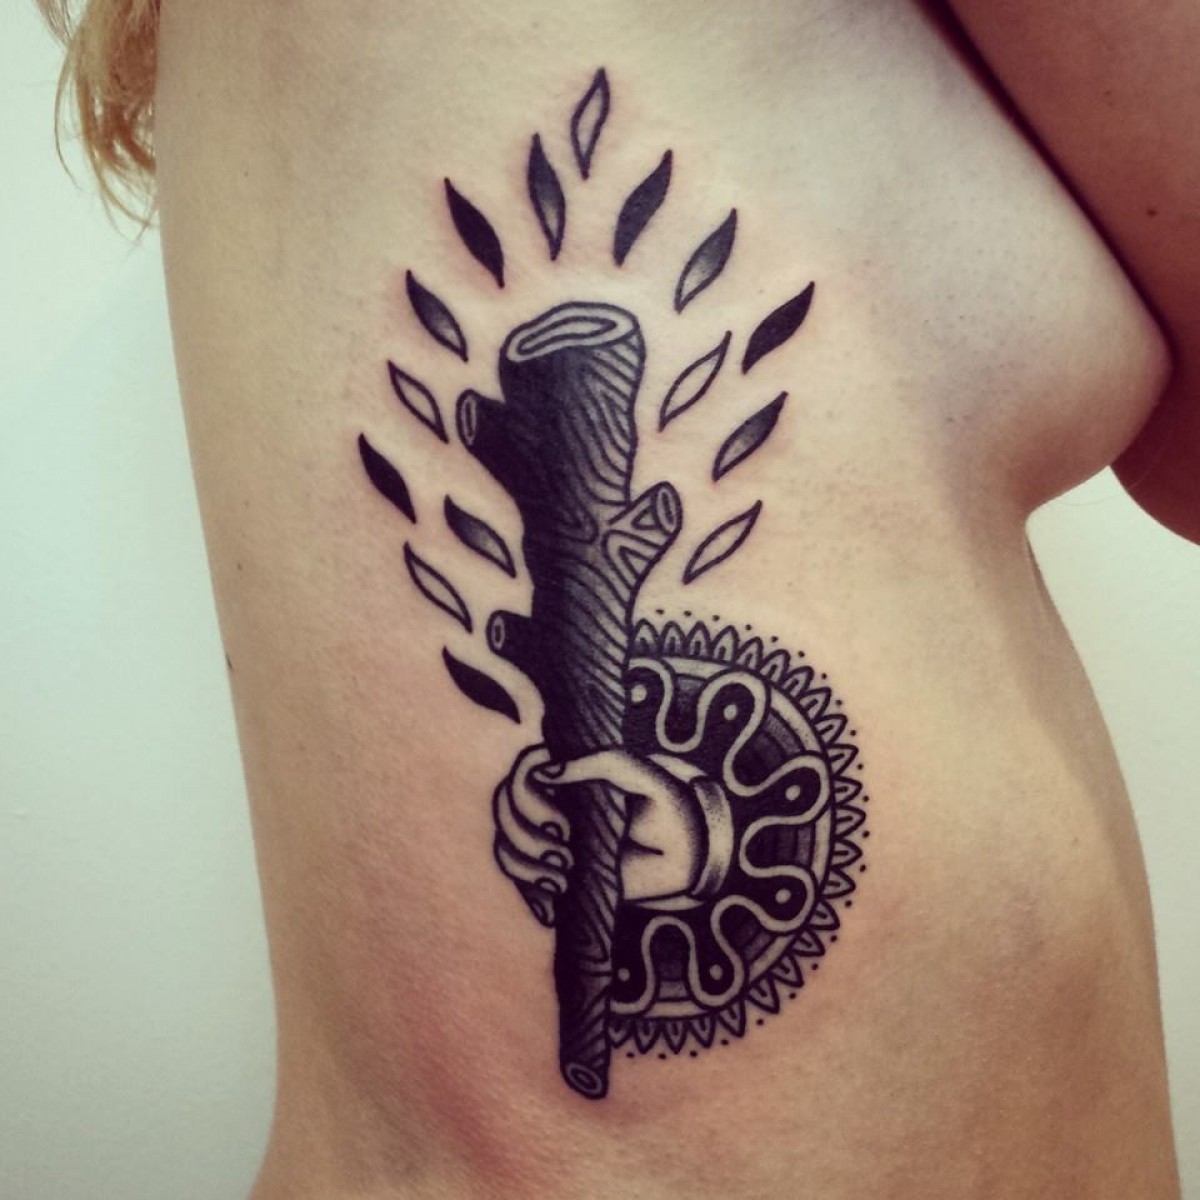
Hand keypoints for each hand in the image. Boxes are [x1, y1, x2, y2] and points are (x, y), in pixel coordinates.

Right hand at [493, 745, 724, 926]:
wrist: (684, 850)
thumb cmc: (662, 801)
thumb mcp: (636, 773)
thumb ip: (596, 764)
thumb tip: (545, 773)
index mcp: (564, 776)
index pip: (519, 776)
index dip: (525, 795)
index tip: (561, 819)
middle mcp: (548, 806)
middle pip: (506, 815)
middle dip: (529, 836)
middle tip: (566, 851)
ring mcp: (548, 842)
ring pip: (507, 850)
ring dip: (528, 866)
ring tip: (564, 877)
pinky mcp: (554, 876)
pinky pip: (521, 885)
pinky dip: (532, 893)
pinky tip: (560, 894)